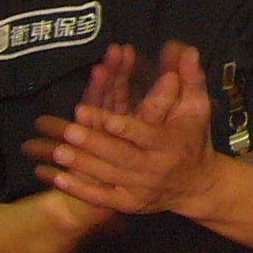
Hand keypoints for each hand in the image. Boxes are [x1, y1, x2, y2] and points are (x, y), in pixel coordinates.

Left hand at [24, 42, 223, 217]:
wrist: (198, 185)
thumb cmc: (194, 139)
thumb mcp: (198, 108)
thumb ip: (191, 79)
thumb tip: (187, 49)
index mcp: (169, 143)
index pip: (143, 134)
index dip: (122, 126)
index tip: (101, 115)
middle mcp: (154, 168)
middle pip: (120, 155)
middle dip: (93, 142)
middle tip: (68, 129)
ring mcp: (139, 188)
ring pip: (106, 175)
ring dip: (79, 163)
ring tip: (54, 150)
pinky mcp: (128, 202)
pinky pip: (100, 198)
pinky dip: (78, 188)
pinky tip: (56, 178)